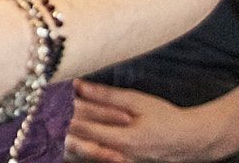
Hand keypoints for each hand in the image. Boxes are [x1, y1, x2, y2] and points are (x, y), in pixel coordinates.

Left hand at [67, 81, 238, 162]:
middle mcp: (119, 156)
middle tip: (47, 110)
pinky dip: (84, 146)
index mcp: (122, 139)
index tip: (50, 98)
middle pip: (80, 143)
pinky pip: (97, 157)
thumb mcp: (138, 101)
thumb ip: (106, 95)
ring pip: (85, 153)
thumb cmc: (166, 118)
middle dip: (62, 126)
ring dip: (70, 137)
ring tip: (56, 120)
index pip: (82, 127)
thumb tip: (77, 84)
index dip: (63, 113)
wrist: (192, 141)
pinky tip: (73, 135)